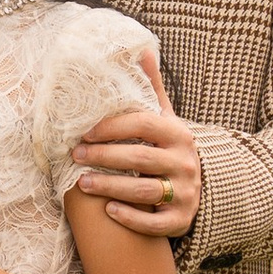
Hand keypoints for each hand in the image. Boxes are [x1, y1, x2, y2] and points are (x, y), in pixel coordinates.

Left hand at [72, 101, 201, 238]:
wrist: (197, 189)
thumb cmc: (168, 149)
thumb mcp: (165, 119)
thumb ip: (152, 89)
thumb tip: (141, 51)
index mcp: (178, 134)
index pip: (144, 125)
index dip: (113, 128)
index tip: (84, 131)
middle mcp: (185, 163)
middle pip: (140, 159)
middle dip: (104, 157)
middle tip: (75, 155)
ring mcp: (185, 193)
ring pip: (144, 192)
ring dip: (110, 187)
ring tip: (82, 183)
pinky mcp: (181, 220)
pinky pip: (155, 223)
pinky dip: (131, 218)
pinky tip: (108, 211)